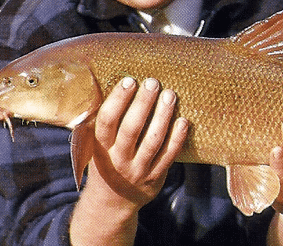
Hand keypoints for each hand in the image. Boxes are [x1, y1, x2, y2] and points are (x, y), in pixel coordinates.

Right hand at [88, 76, 188, 212]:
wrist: (113, 201)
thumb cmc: (108, 160)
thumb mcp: (99, 144)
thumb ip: (107, 122)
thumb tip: (119, 84)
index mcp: (101, 147)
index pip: (107, 120)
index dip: (118, 99)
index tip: (130, 80)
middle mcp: (118, 159)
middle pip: (132, 128)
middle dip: (143, 103)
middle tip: (153, 82)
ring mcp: (138, 170)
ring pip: (153, 140)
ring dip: (163, 115)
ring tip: (170, 95)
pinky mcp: (155, 177)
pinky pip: (169, 155)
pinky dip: (177, 137)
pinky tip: (183, 120)